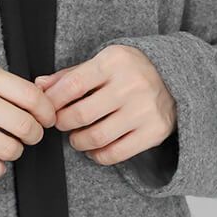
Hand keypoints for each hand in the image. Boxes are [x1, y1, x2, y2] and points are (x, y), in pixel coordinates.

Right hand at [0, 55, 57, 180]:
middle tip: (30, 135)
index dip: (47, 112)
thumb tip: (38, 101)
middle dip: (34, 134)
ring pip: (10, 149)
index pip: (32, 96)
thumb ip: (3, 82)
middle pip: (25, 125)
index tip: (46, 119)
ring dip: (15, 151)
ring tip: (8, 146)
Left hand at [33, 44, 176, 165]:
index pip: (72, 85)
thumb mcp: (102, 63)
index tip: (46, 109)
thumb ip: (70, 75)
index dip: (52, 102)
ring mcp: (145, 109)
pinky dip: (98, 155)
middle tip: (61, 124)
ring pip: (97, 137)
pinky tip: (94, 149)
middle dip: (63, 123)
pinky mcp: (154, 131)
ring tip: (76, 137)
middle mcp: (131, 84)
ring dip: (78, 141)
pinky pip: (117, 153)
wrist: (176, 78)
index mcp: (114, 61)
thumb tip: (39, 85)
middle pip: (81, 114)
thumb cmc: (129, 70)